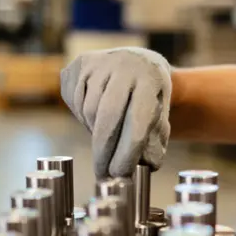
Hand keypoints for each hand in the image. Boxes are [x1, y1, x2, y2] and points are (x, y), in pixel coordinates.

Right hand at [60, 47, 171, 178]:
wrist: (138, 60)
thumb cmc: (150, 96)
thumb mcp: (161, 114)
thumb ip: (155, 140)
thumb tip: (148, 166)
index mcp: (150, 80)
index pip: (137, 121)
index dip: (127, 152)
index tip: (120, 174)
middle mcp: (125, 66)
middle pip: (108, 116)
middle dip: (103, 151)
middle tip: (102, 174)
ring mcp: (100, 62)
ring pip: (89, 111)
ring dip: (94, 132)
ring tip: (106, 136)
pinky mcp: (80, 63)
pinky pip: (74, 100)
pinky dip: (82, 116)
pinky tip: (95, 116)